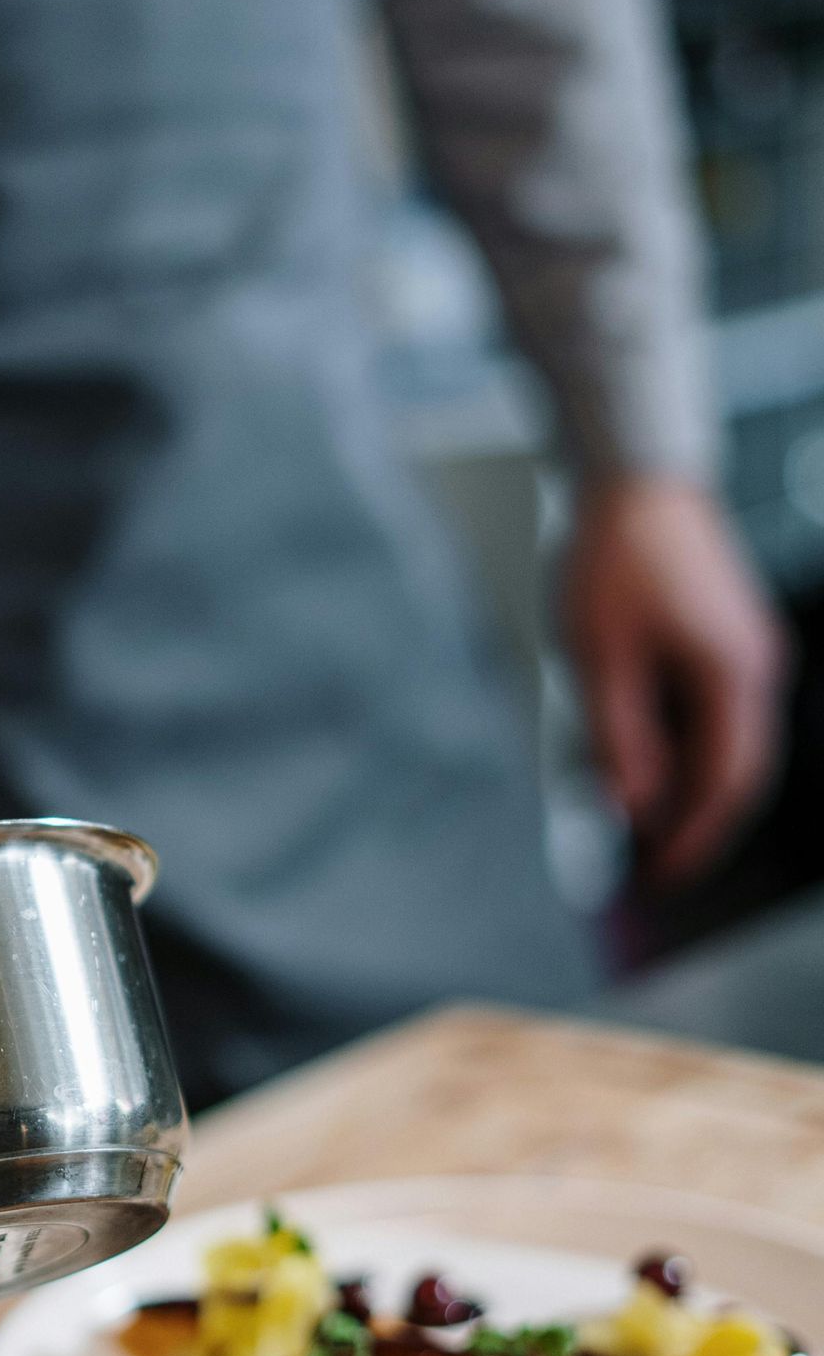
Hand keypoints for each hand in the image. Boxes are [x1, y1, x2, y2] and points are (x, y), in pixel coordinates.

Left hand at [565, 477, 786, 884]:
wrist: (633, 474)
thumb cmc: (614, 554)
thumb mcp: (599, 660)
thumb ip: (619, 741)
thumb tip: (631, 808)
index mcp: (733, 677)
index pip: (724, 786)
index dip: (692, 841)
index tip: (660, 881)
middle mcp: (757, 667)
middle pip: (740, 773)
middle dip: (698, 826)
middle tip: (655, 869)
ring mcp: (750, 650)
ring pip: (733, 744)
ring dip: (695, 789)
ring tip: (647, 827)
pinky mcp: (731, 636)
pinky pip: (723, 712)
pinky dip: (693, 749)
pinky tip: (655, 765)